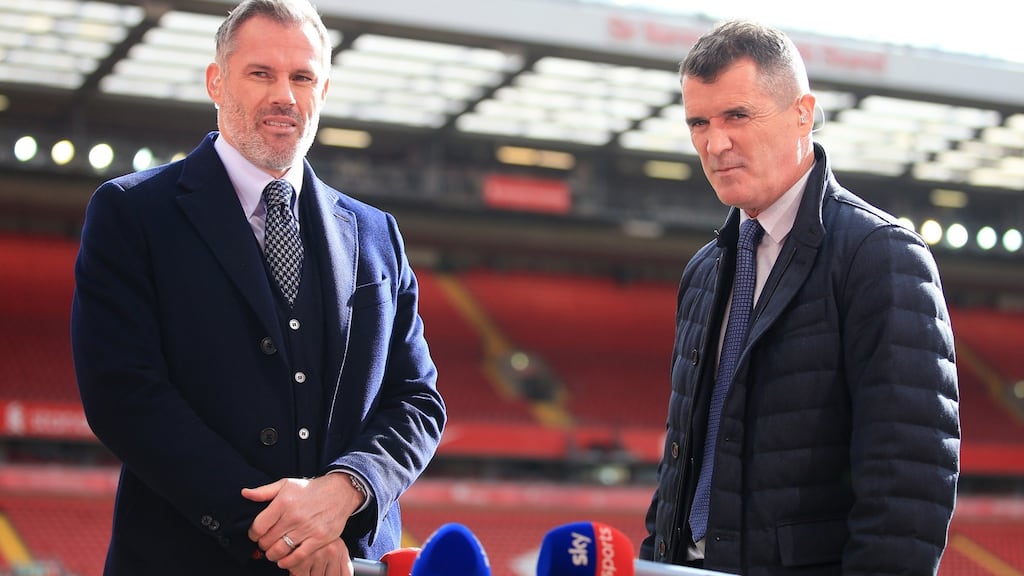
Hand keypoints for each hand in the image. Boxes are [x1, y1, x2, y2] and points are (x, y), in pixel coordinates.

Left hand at [243, 474, 362, 574]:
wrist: (339, 492)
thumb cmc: (310, 489)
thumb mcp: (286, 484)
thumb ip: (264, 491)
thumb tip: (245, 493)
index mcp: (283, 502)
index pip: (258, 526)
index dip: (253, 534)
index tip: (256, 535)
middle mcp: (294, 516)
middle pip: (267, 541)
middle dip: (262, 545)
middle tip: (265, 544)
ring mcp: (308, 528)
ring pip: (280, 550)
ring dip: (272, 555)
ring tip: (273, 551)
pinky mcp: (319, 538)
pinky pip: (298, 556)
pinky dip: (287, 562)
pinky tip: (284, 560)